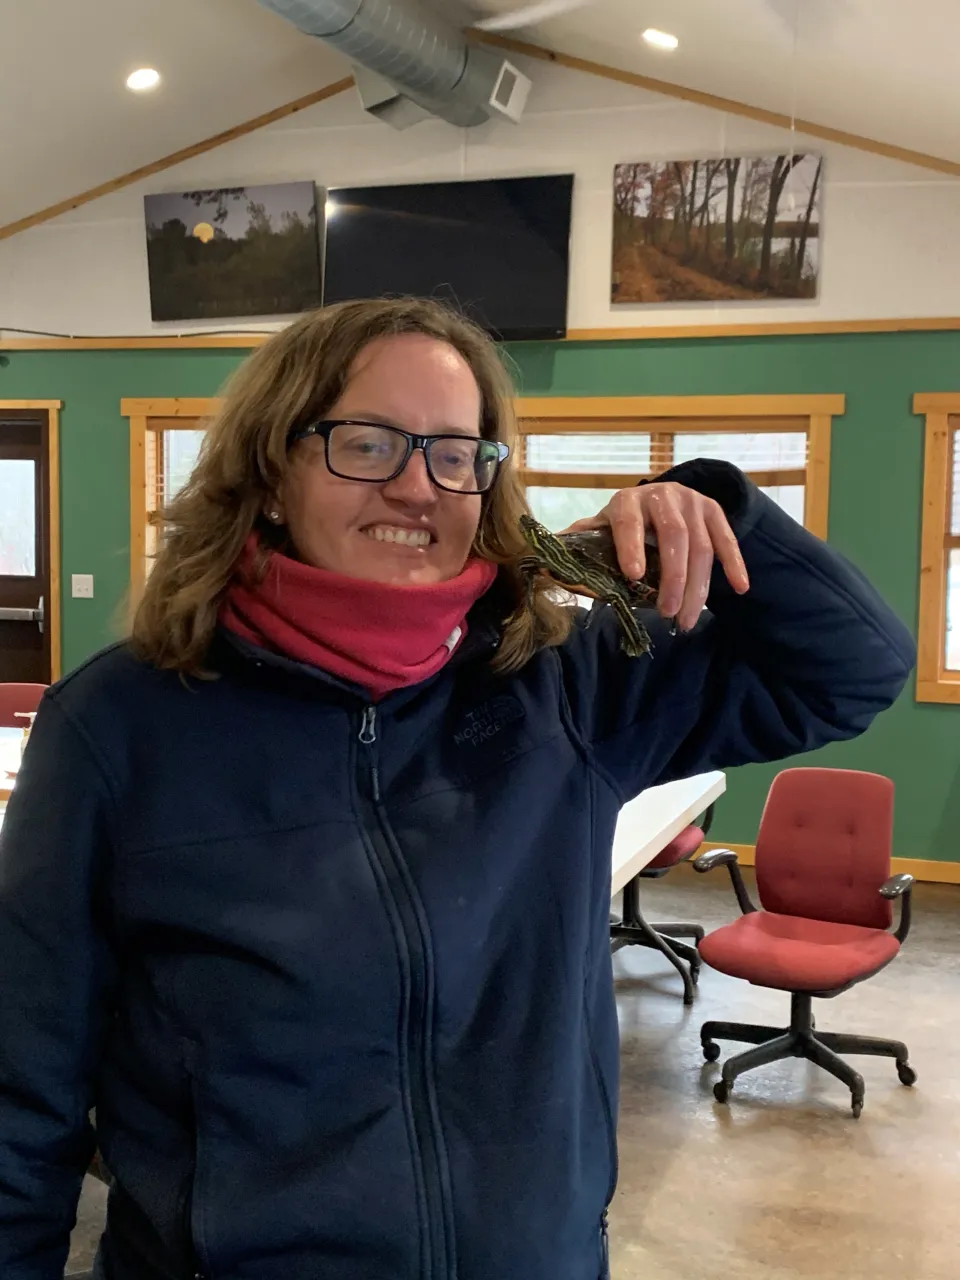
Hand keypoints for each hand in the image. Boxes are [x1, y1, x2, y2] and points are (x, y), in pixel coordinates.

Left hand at [561, 483, 749, 630]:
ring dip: (698, 585)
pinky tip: (739, 589)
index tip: (634, 576)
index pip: (629, 521)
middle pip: (673, 536)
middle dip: (672, 578)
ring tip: (687, 619)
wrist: (660, 497)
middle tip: (667, 613)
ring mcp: (692, 501)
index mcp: (626, 502)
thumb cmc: (624, 524)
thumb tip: (542, 563)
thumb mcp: (601, 529)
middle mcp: (662, 495)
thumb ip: (578, 544)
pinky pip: (727, 539)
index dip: (631, 546)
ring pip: (702, 544)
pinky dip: (735, 564)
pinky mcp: (714, 511)